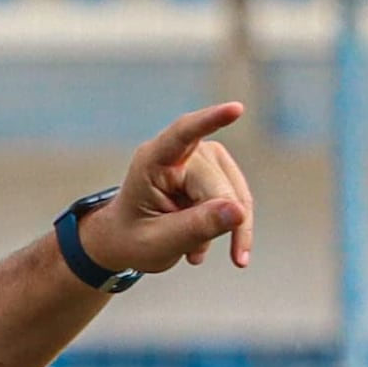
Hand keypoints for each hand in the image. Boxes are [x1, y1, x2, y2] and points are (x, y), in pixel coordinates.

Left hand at [80, 101, 255, 276]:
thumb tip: (239, 212)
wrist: (128, 238)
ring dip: (222, 230)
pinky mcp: (219, 170)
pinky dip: (228, 228)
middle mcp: (182, 152)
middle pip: (218, 188)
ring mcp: (204, 158)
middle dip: (215, 225)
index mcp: (153, 161)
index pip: (183, 134)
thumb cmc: (133, 237)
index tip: (236, 109)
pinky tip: (201, 249)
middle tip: (192, 257)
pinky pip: (238, 201)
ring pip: (236, 196)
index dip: (210, 122)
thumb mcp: (157, 243)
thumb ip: (195, 228)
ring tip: (192, 252)